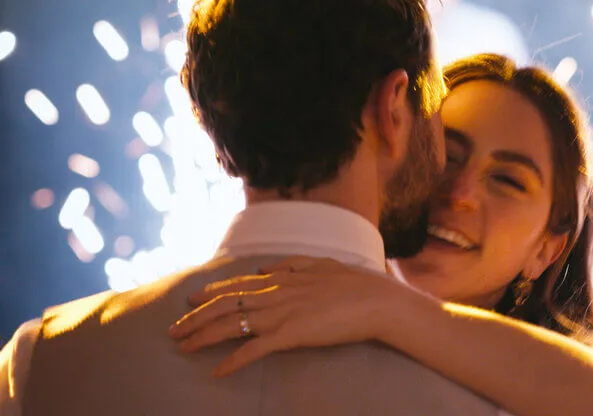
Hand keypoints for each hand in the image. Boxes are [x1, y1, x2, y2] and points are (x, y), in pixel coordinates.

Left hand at [168, 256, 409, 375]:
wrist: (376, 300)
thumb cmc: (355, 283)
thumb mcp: (321, 264)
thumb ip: (291, 265)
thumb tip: (264, 269)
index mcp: (283, 278)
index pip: (237, 286)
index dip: (210, 293)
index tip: (190, 300)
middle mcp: (275, 294)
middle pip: (225, 305)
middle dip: (195, 317)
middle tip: (172, 329)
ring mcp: (281, 314)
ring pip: (232, 325)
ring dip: (202, 336)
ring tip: (182, 347)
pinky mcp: (291, 335)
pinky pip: (255, 349)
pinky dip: (233, 360)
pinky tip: (217, 371)